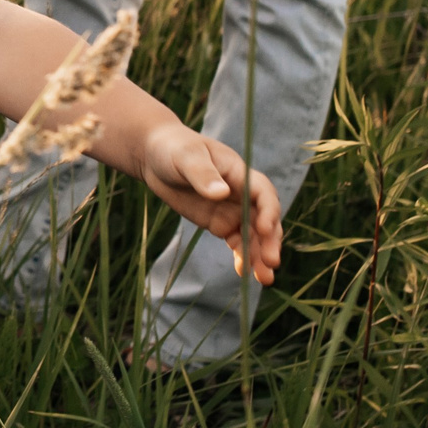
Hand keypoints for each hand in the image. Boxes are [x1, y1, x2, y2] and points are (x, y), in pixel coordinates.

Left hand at [139, 125, 282, 285]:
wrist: (156, 156)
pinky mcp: (220, 223)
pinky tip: (243, 272)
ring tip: (264, 279)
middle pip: (264, 219)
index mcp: (240, 173)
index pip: (263, 193)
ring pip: (254, 235)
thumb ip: (202, 174)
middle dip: (270, 241)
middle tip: (271, 263)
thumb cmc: (174, 148)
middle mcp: (242, 194)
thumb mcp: (186, 157)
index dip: (268, 211)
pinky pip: (238, 242)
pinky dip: (243, 256)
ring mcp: (233, 210)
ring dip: (260, 255)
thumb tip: (221, 193)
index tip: (264, 229)